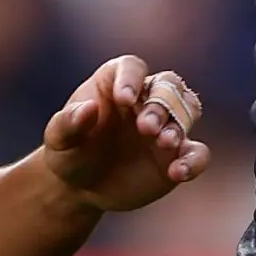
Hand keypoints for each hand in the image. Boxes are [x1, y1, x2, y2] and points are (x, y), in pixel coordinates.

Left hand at [41, 56, 210, 213]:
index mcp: (115, 83)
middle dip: (161, 103)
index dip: (131, 79)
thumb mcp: (58, 140)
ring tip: (165, 143)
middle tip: (146, 127)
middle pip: (167, 85)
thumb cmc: (69, 153)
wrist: (82, 187)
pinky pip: (197, 152)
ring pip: (188, 109)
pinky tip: (178, 173)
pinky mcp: (177, 155)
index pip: (131, 67)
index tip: (124, 99)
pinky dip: (194, 160)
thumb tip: (88, 108)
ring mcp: (165, 125)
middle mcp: (145, 98)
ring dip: (180, 123)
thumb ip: (68, 122)